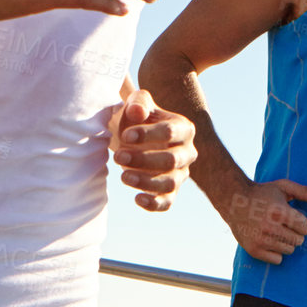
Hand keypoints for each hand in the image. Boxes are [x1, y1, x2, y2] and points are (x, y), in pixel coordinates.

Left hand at [110, 88, 196, 211]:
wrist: (132, 136)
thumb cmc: (137, 118)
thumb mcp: (137, 103)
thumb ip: (138, 102)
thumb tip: (137, 111)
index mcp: (184, 128)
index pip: (170, 132)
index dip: (147, 135)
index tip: (125, 136)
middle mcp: (187, 152)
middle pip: (172, 160)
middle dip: (144, 160)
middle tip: (118, 157)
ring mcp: (181, 173)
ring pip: (170, 183)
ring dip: (146, 182)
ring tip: (123, 176)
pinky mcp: (170, 191)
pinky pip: (167, 202)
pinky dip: (154, 204)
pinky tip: (137, 198)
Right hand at [224, 178, 306, 263]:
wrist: (234, 201)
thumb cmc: (263, 193)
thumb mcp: (284, 187)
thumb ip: (306, 192)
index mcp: (279, 211)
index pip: (305, 228)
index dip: (301, 222)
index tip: (293, 217)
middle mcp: (270, 227)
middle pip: (298, 240)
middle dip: (295, 232)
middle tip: (283, 224)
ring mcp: (261, 240)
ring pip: (289, 250)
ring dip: (286, 241)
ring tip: (276, 230)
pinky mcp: (254, 250)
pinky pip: (277, 260)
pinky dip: (276, 252)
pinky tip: (269, 240)